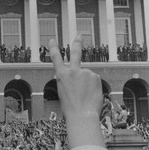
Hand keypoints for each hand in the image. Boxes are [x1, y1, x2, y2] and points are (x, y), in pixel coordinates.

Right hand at [49, 34, 103, 148]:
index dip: (54, 48)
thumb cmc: (71, 108)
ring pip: (88, 75)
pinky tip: (91, 94)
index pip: (56, 58)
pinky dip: (94, 86)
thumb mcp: (63, 92)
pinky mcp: (95, 76)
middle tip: (79, 34)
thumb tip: (78, 77)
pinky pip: (94, 80)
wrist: (82, 115)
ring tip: (85, 95)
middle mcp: (73, 71)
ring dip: (88, 83)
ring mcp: (85, 72)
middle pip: (75, 52)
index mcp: (61, 76)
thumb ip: (68, 81)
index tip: (53, 40)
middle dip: (77, 42)